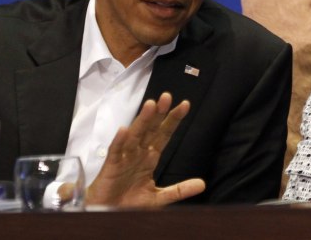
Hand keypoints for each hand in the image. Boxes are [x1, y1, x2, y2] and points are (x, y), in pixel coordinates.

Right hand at [85, 92, 204, 207]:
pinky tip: (124, 130)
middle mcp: (138, 153)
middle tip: (167, 96)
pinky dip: (119, 141)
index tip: (185, 105)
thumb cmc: (130, 203)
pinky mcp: (111, 167)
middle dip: (159, 113)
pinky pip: (115, 151)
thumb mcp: (159, 197)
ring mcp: (125, 158)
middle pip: (151, 129)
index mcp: (150, 157)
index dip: (173, 120)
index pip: (164, 134)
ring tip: (151, 105)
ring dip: (143, 120)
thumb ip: (179, 190)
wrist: (107, 214)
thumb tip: (202, 184)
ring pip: (135, 135)